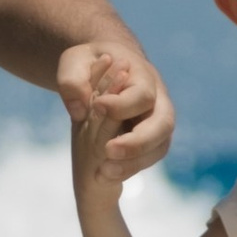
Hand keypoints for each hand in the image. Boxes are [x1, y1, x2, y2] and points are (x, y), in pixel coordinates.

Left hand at [56, 38, 173, 181]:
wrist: (104, 68)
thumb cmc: (90, 62)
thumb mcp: (75, 61)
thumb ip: (73, 80)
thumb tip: (79, 109)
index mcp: (143, 77)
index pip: (142, 95)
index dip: (122, 105)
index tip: (97, 106)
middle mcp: (157, 101)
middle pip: (163, 124)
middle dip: (138, 142)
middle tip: (107, 150)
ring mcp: (157, 123)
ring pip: (159, 147)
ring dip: (134, 162)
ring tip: (103, 172)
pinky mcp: (150, 141)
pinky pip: (147, 159)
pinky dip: (128, 169)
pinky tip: (103, 175)